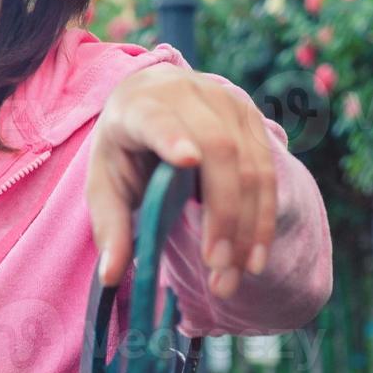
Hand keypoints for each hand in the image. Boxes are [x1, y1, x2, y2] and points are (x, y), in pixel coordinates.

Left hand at [85, 64, 276, 299]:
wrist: (153, 100)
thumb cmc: (125, 148)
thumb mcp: (105, 183)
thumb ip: (110, 226)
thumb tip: (111, 278)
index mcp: (138, 106)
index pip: (156, 119)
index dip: (172, 137)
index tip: (186, 160)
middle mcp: (185, 95)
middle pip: (217, 151)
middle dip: (222, 213)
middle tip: (215, 267)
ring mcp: (225, 102)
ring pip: (249, 166)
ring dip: (246, 228)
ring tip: (231, 277)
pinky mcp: (251, 118)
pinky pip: (267, 172)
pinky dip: (262, 219)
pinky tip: (253, 258)